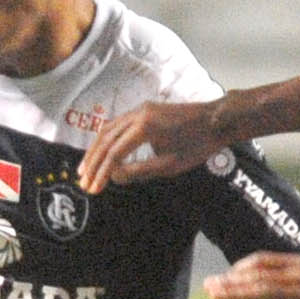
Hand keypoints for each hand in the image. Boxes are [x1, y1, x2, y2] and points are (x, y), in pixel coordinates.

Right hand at [79, 98, 229, 193]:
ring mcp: (140, 110)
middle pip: (105, 139)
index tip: (93, 189)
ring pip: (108, 129)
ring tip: (85, 169)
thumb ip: (139, 172)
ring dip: (95, 150)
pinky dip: (106, 140)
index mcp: (144, 127)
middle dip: (93, 163)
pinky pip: (117, 124)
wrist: (216, 120)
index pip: (114, 153)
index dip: (102, 173)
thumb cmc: (197, 145)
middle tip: (83, 182)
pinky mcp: (144, 110)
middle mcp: (137, 114)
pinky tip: (101, 153)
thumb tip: (114, 177)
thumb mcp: (169, 165)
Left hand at [206, 254, 299, 298]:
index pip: (262, 260)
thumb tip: (276, 278)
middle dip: (228, 280)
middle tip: (207, 286)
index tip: (226, 275)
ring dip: (233, 293)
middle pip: (255, 275)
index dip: (240, 268)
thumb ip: (297, 275)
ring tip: (212, 296)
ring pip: (259, 290)